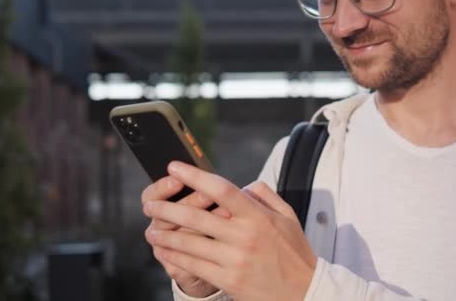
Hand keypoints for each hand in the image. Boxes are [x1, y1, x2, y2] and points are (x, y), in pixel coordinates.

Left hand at [144, 161, 316, 300]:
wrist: (305, 292)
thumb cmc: (294, 253)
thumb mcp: (288, 216)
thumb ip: (264, 195)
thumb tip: (242, 185)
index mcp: (258, 216)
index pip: (221, 189)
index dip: (195, 176)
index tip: (176, 167)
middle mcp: (245, 235)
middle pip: (196, 216)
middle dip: (167, 208)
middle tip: (150, 204)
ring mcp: (235, 259)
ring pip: (190, 243)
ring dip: (166, 234)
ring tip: (151, 229)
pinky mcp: (229, 280)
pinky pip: (195, 265)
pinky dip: (175, 257)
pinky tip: (164, 251)